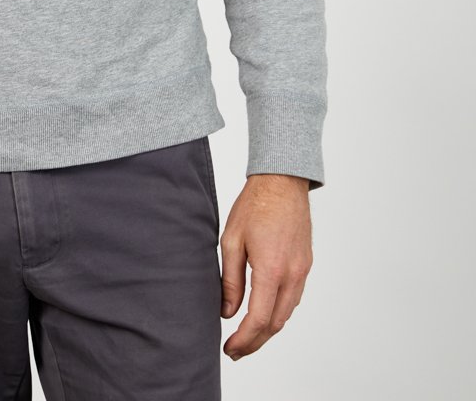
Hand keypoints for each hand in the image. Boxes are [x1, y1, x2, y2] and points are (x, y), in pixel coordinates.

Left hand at [220, 174, 312, 360]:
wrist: (282, 182)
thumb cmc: (254, 206)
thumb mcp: (231, 241)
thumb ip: (230, 280)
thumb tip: (227, 312)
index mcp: (271, 269)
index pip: (258, 319)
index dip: (243, 340)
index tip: (229, 348)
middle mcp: (291, 274)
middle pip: (275, 324)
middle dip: (255, 342)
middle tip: (235, 350)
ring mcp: (302, 271)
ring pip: (286, 314)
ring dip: (267, 330)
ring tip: (247, 336)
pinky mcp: (306, 265)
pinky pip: (293, 298)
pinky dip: (278, 313)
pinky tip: (264, 313)